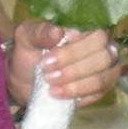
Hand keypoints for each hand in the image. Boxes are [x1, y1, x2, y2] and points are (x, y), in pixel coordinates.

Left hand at [5, 22, 122, 110]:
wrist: (23, 78)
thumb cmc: (30, 51)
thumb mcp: (28, 36)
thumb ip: (41, 32)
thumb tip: (58, 32)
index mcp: (88, 32)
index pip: (97, 39)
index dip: (74, 52)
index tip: (47, 62)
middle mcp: (103, 50)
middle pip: (104, 59)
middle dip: (75, 71)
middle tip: (48, 77)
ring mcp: (104, 72)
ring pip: (103, 79)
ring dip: (78, 86)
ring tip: (52, 89)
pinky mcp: (99, 91)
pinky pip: (97, 96)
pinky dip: (78, 96)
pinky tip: (59, 96)